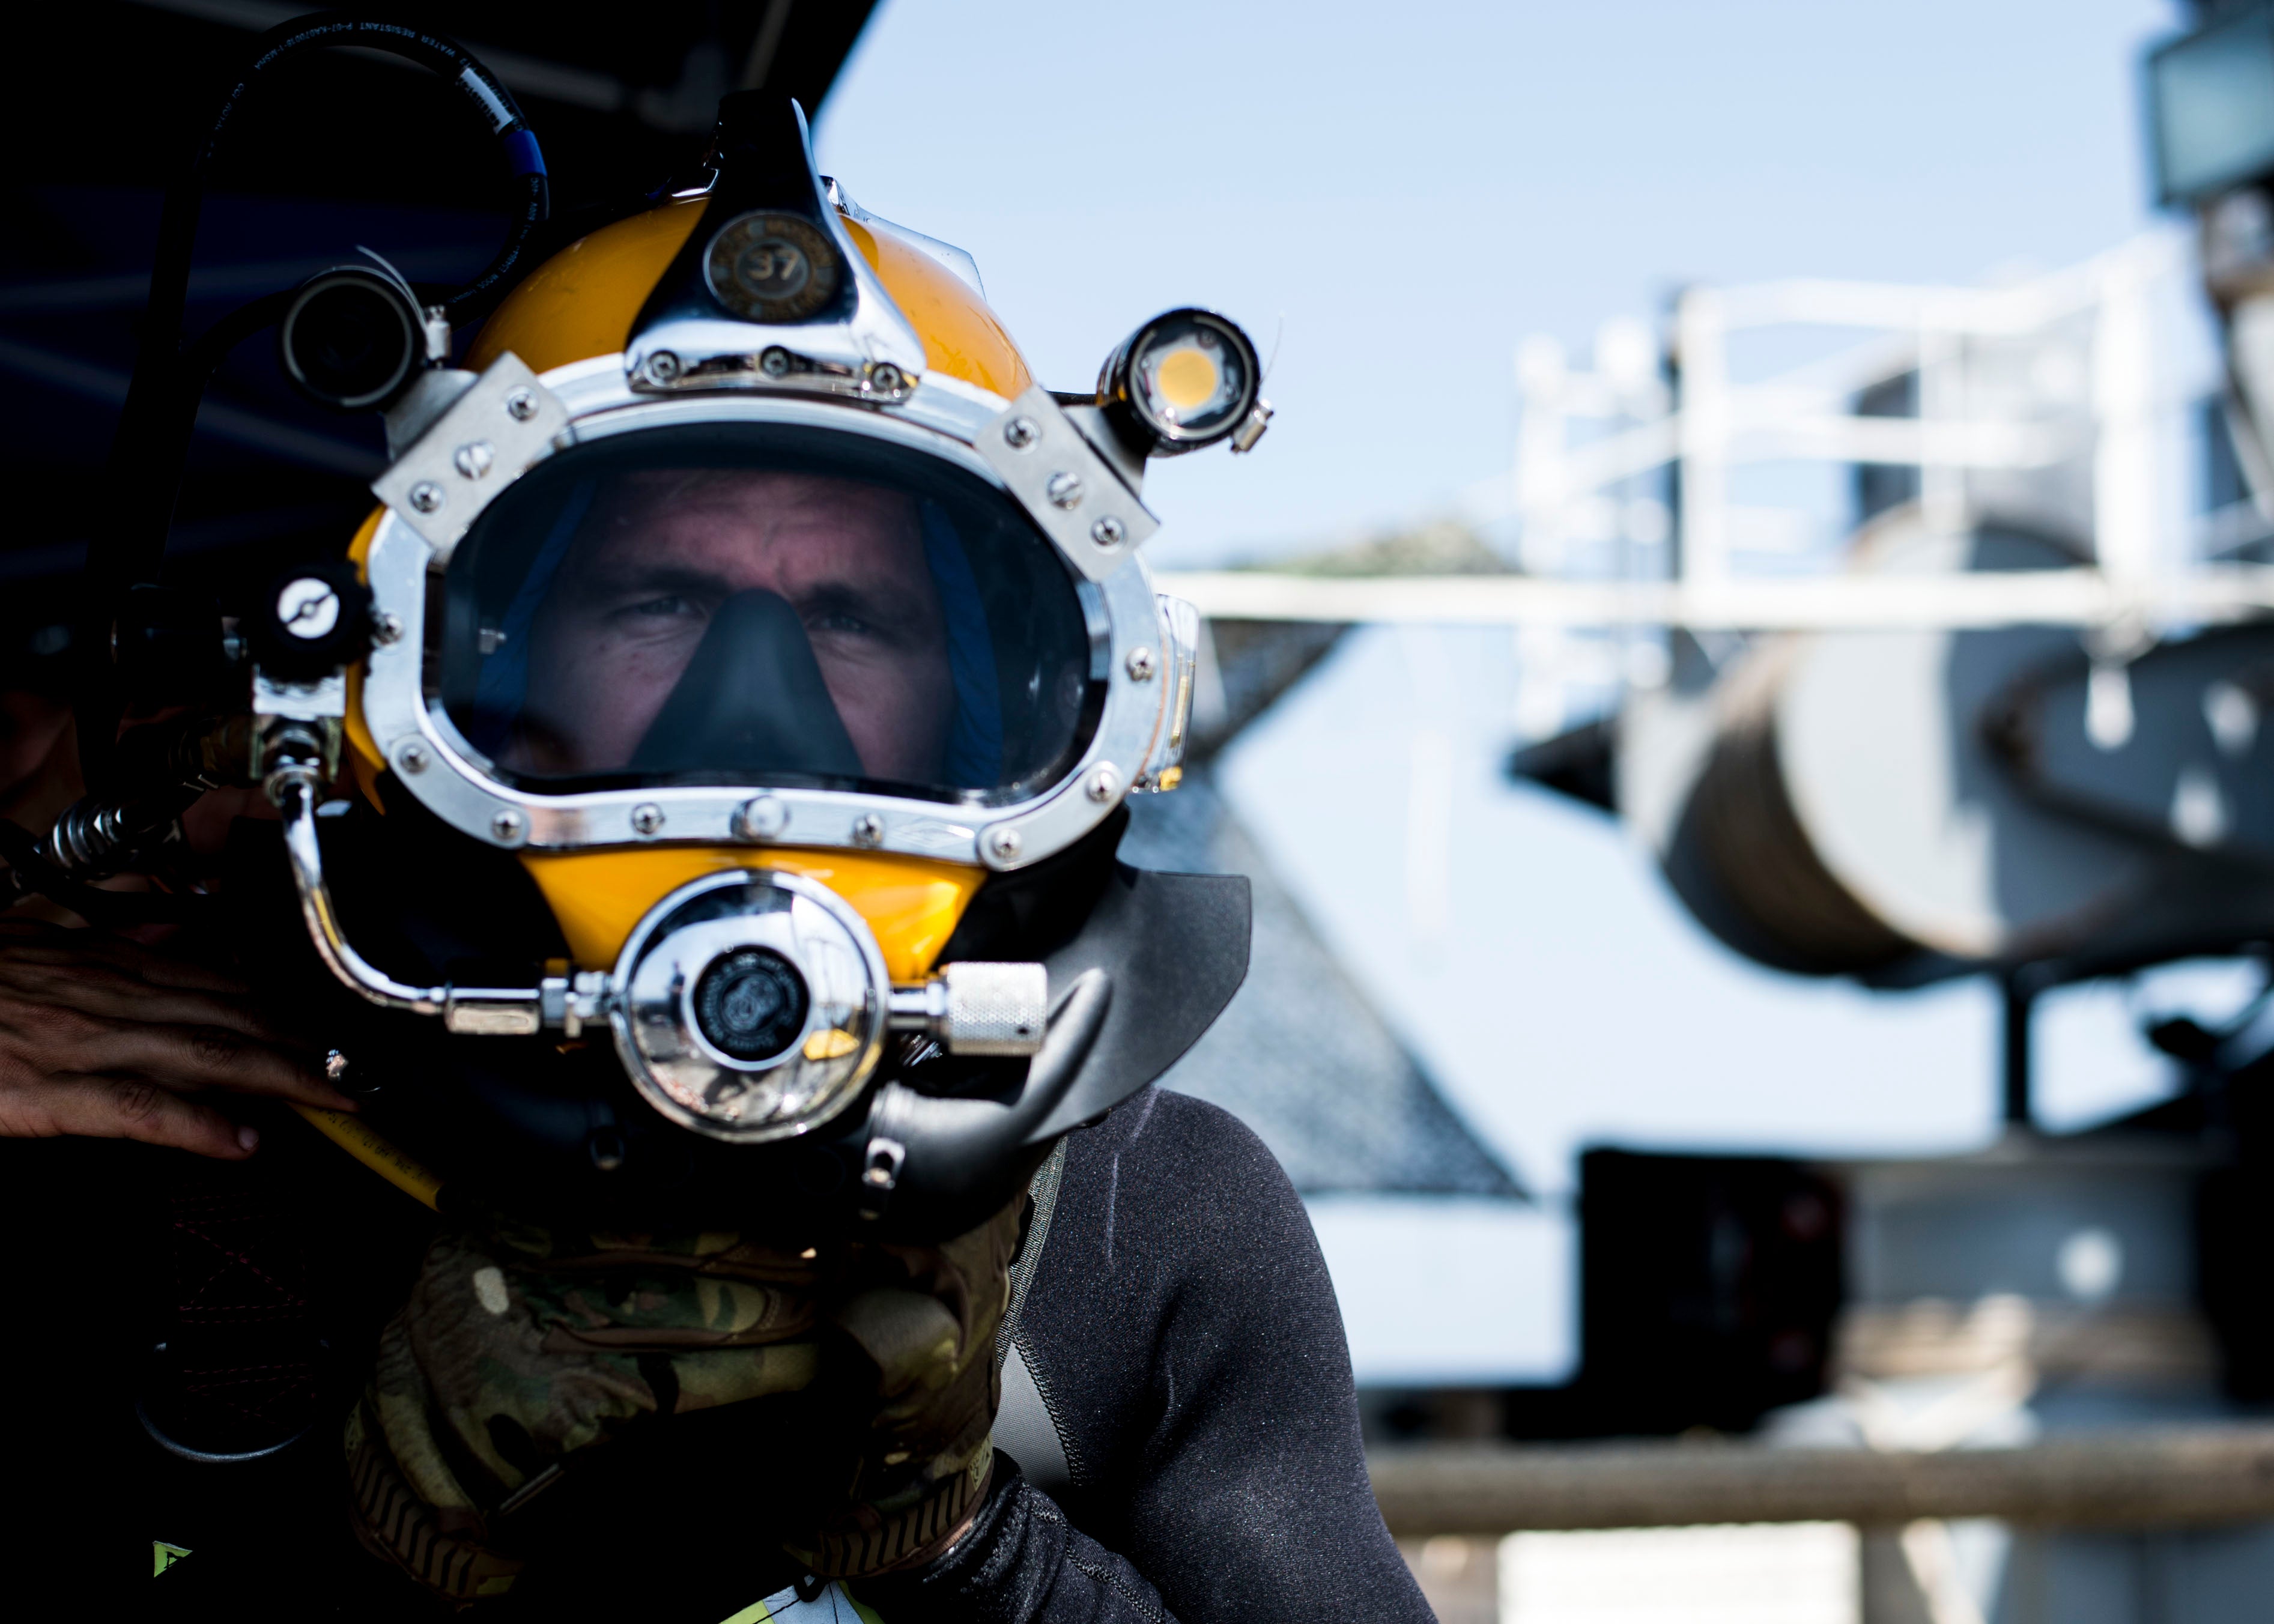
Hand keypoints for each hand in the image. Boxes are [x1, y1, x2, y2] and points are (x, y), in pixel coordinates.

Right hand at [0, 918, 352, 1157]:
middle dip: (309, 1043)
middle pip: (235, 1017)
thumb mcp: (41, 945)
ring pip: (208, 1056)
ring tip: (339, 1099)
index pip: (222, 982)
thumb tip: (160, 940)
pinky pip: (137, 1106)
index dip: (287, 1007)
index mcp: (110, 964)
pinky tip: (242, 1142)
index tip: (331, 1026)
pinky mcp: (44, 1089)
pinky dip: (197, 1125)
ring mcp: (82, 1042)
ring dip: (284, 1077)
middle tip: (363, 1066)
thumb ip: (106, 950)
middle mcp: (111, 996)